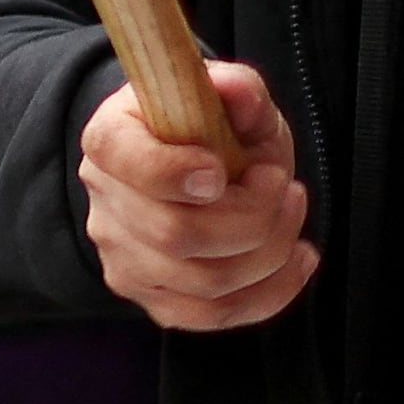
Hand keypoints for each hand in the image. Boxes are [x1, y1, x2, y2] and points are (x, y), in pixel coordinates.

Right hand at [77, 59, 316, 331]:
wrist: (194, 166)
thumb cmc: (209, 128)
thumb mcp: (227, 97)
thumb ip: (236, 88)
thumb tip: (235, 90)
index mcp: (109, 140)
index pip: (121, 160)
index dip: (172, 171)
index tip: (220, 167)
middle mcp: (106, 206)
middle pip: (176, 234)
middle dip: (251, 213)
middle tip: (281, 182)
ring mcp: (125, 261)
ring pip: (205, 282)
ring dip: (270, 248)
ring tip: (290, 208)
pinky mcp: (154, 299)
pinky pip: (214, 316)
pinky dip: (271, 293)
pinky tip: (297, 260)